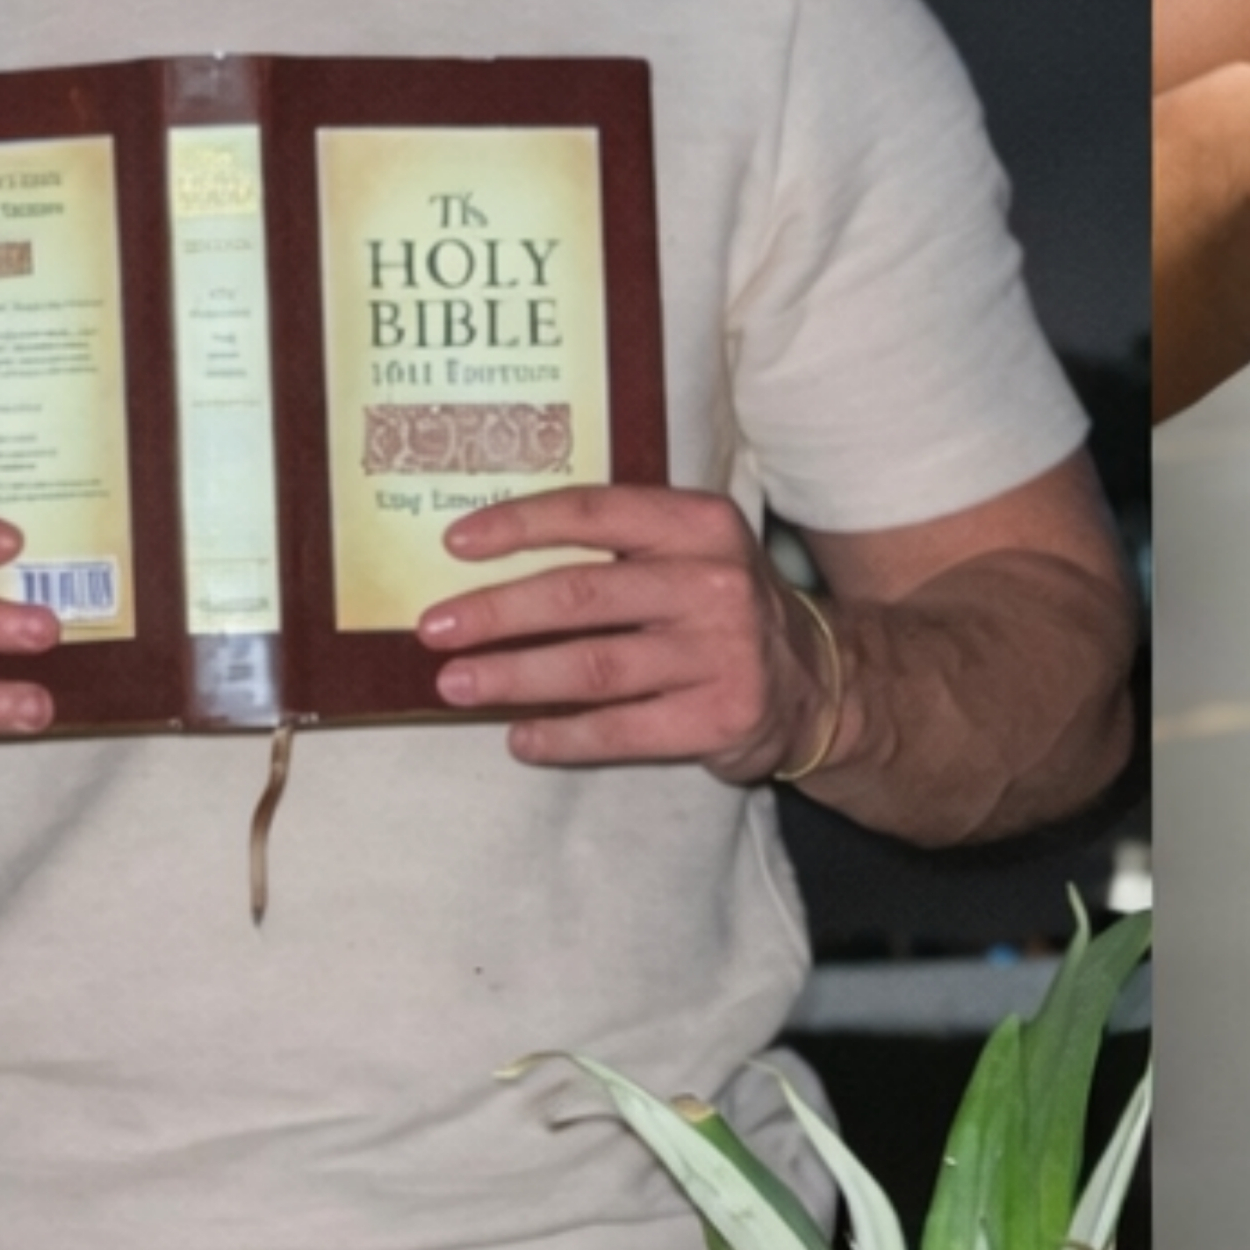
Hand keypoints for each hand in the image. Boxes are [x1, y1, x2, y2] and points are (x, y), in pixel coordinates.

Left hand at [418, 485, 826, 777]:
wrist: (815, 680)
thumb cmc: (718, 608)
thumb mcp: (688, 551)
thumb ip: (616, 543)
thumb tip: (488, 559)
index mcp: (700, 524)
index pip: (595, 512)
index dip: (519, 525)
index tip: (455, 544)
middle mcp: (715, 582)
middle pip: (584, 594)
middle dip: (498, 612)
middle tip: (435, 629)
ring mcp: (722, 652)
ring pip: (595, 666)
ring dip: (514, 676)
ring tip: (455, 685)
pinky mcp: (720, 716)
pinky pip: (622, 730)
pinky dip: (562, 736)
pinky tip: (520, 737)